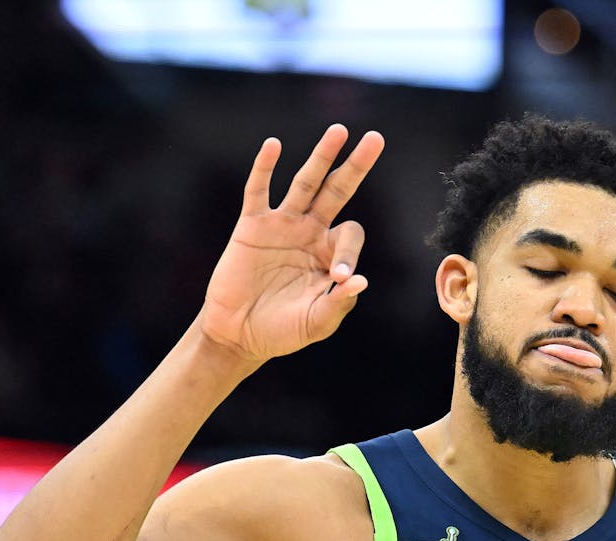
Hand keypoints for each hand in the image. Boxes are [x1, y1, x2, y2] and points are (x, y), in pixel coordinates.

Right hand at [199, 124, 384, 363]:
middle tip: (375, 138)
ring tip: (338, 131)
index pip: (350, 235)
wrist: (240, 335)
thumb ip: (339, 304)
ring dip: (321, 157)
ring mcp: (281, 225)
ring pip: (305, 183)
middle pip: (337, 191)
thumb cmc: (283, 331)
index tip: (338, 277)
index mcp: (330, 254)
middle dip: (356, 166)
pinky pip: (258, 191)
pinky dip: (264, 169)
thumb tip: (359, 279)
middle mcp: (309, 232)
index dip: (349, 252)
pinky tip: (273, 146)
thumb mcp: (317, 323)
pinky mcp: (251, 226)